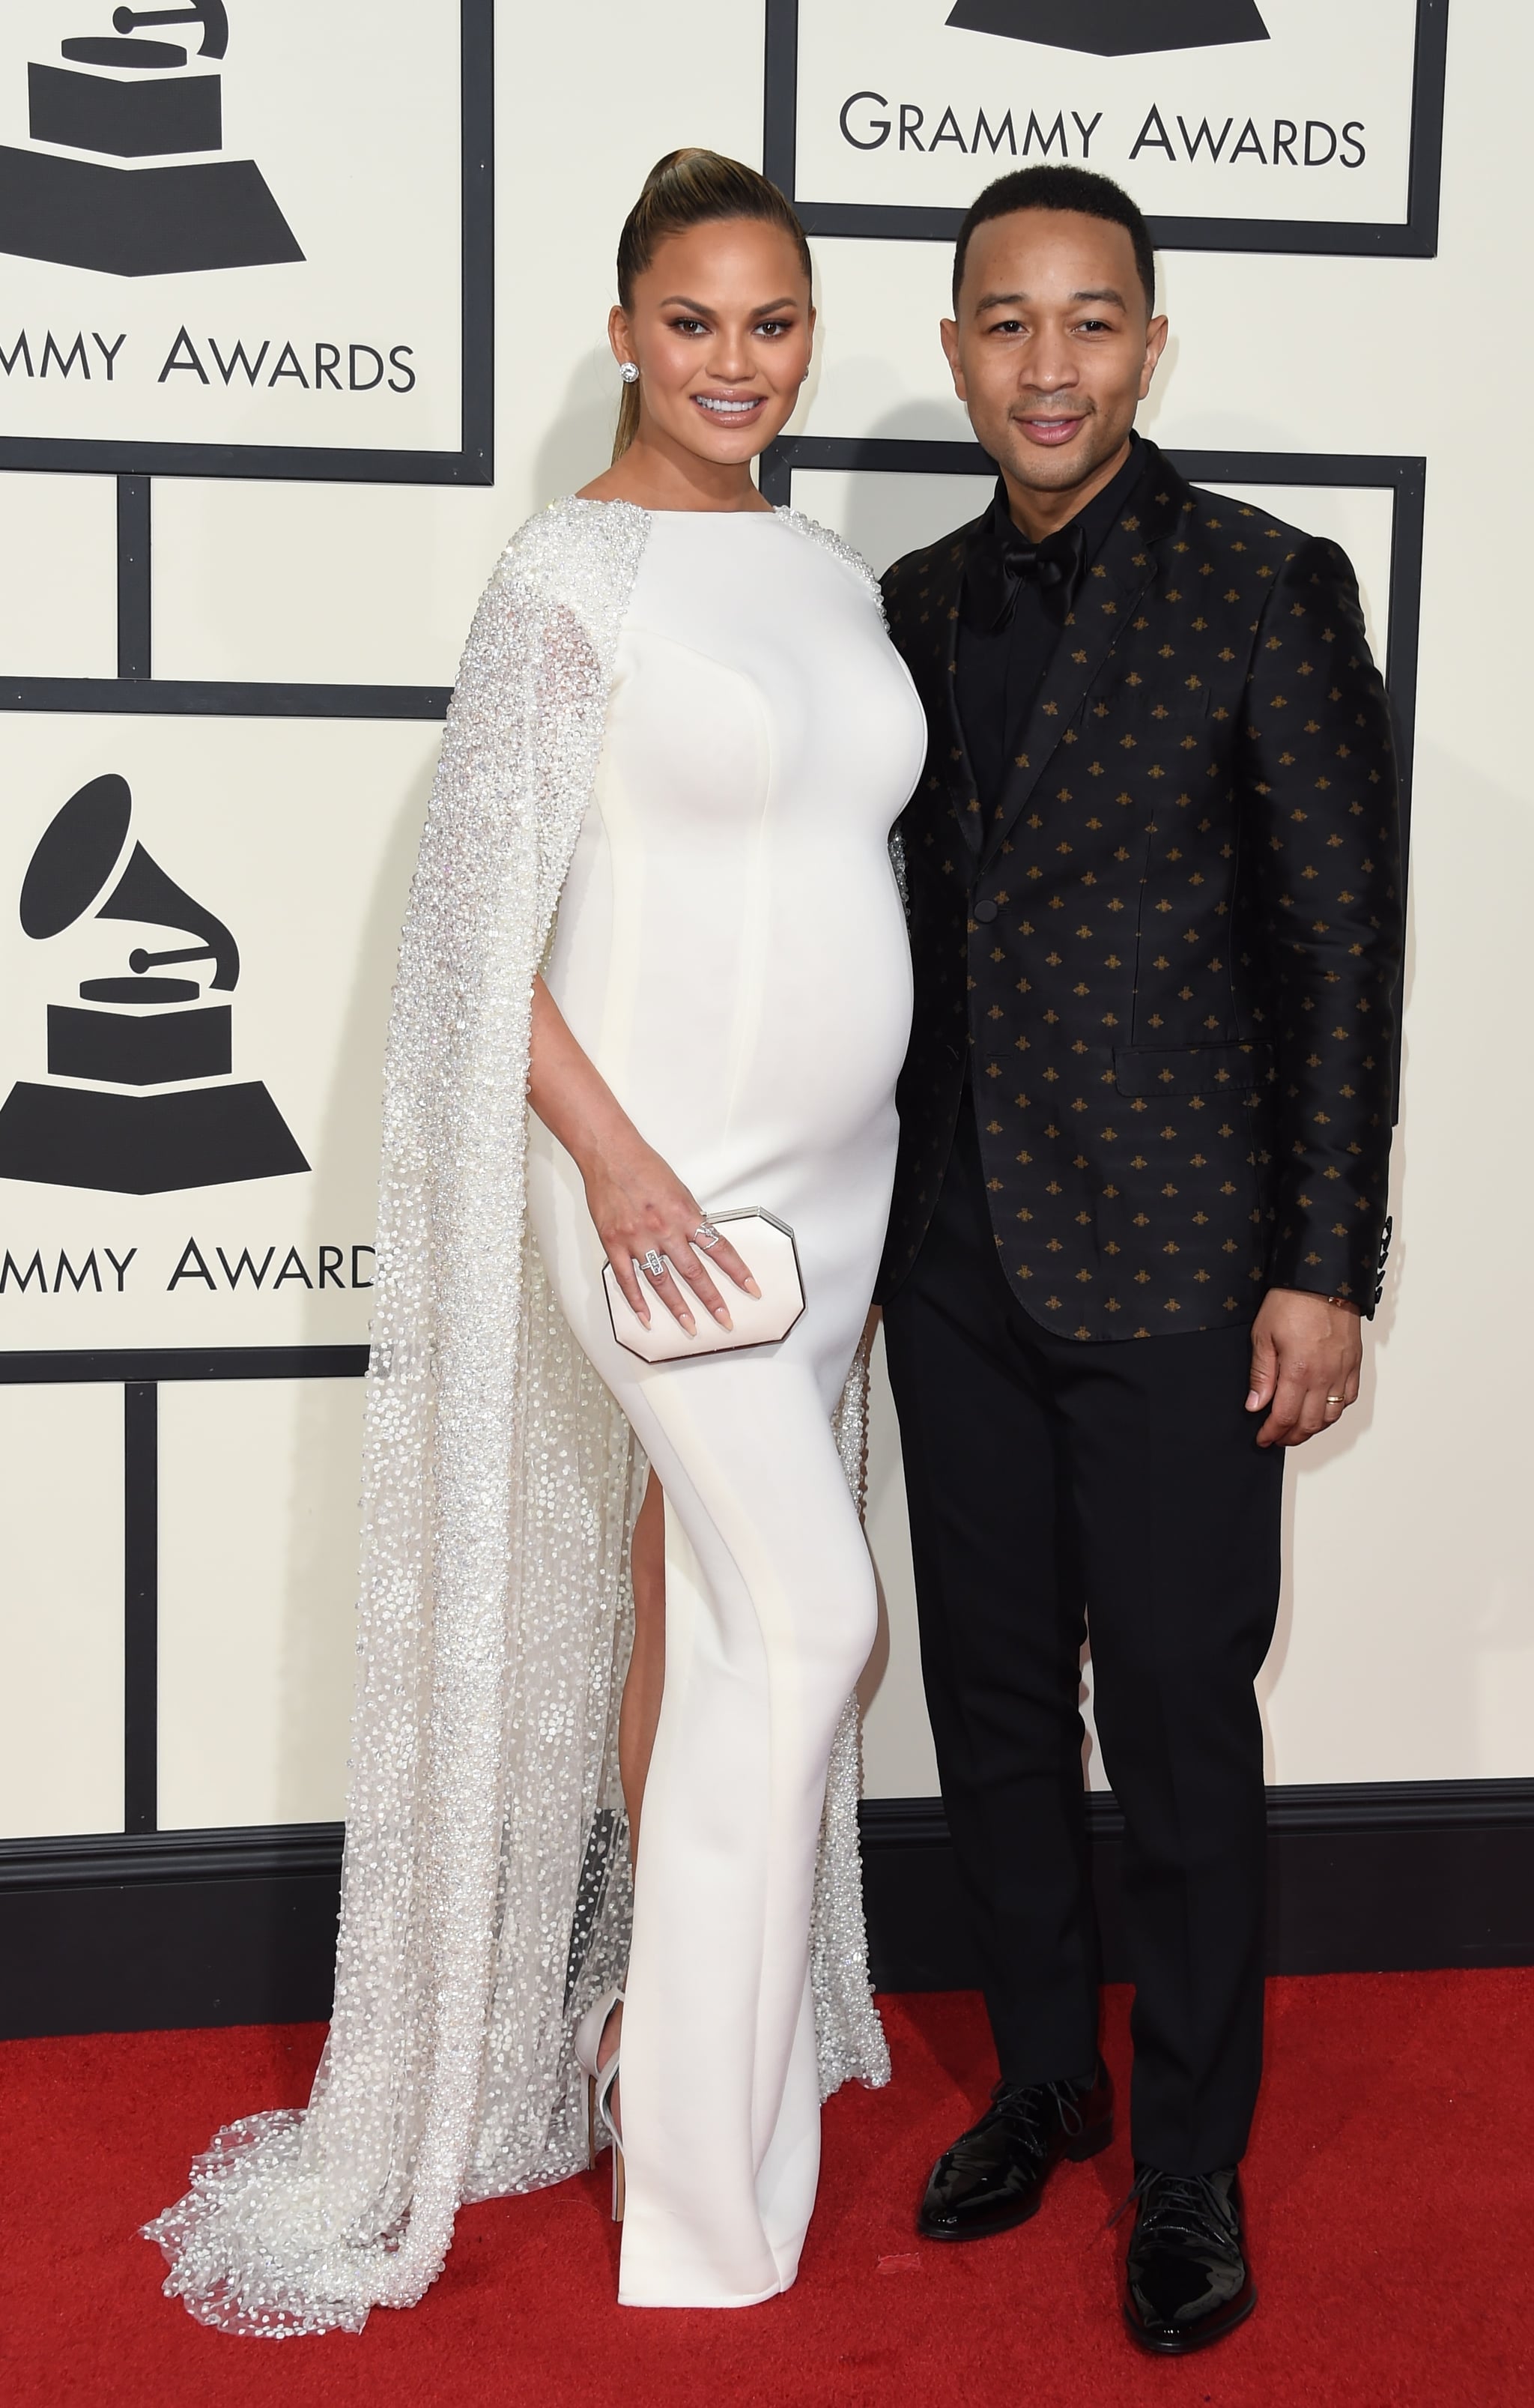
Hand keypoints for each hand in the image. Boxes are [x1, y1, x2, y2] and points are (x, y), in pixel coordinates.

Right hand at [579, 1129, 759, 1333]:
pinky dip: (636, 1300)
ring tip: (689, 1327)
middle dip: (711, 1299)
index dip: (737, 1271)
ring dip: (677, 1307)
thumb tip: (701, 1238)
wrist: (610, 1154)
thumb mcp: (679, 1189)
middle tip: (725, 1320)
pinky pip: (627, 1278)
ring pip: (661, 1281)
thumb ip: (690, 1217)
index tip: (751, 1289)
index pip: (719, 1248)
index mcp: (684, 1214)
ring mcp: (638, 1238)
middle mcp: (664, 1228)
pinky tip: (646, 1317)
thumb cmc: (644, 1166)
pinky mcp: (614, 1243)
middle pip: (693, 1272)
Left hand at [1246, 1288, 1362, 1447]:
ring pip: (1331, 1416)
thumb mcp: (1263, 1336)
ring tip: (1297, 1429)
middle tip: (1277, 1438)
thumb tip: (1255, 1406)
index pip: (1285, 1416)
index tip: (1263, 1439)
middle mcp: (1325, 1376)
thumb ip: (1261, 1375)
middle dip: (1291, 1437)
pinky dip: (1335, 1411)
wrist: (1323, 1280)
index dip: (1272, 1433)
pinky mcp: (1354, 1364)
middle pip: (1310, 1423)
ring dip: (1313, 1428)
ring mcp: (1343, 1371)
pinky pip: (1349, 1398)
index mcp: (1299, 1371)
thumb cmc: (1291, 1302)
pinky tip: (1321, 1410)